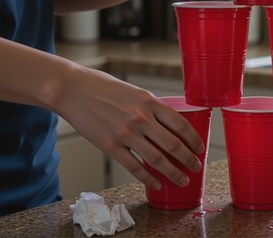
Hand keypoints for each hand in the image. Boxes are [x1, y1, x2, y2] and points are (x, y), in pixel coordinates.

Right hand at [54, 65, 203, 189]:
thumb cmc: (103, 88)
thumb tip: (169, 124)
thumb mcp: (134, 91)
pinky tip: (156, 184)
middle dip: (188, 159)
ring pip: (156, 160)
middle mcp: (140, 118)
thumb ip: (151, 107)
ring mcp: (125, 133)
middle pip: (173, 145)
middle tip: (196, 167)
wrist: (72, 90)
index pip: (180, 124)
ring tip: (182, 180)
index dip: (194, 139)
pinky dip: (148, 178)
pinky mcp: (110, 146)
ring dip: (173, 173)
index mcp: (149, 102)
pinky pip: (134, 167)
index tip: (200, 148)